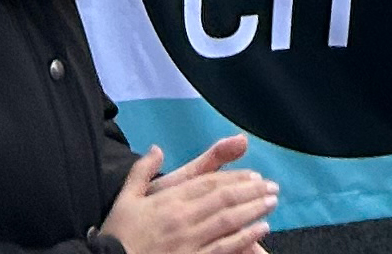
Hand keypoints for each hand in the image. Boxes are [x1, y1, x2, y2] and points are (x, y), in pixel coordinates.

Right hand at [102, 138, 276, 253]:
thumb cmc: (117, 235)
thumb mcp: (126, 198)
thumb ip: (142, 171)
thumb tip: (156, 148)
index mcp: (169, 199)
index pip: (210, 182)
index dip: (235, 177)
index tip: (254, 175)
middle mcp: (183, 217)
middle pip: (225, 198)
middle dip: (252, 191)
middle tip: (273, 187)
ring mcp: (189, 240)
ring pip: (229, 221)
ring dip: (254, 210)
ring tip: (272, 203)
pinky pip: (223, 248)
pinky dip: (244, 237)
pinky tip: (260, 229)